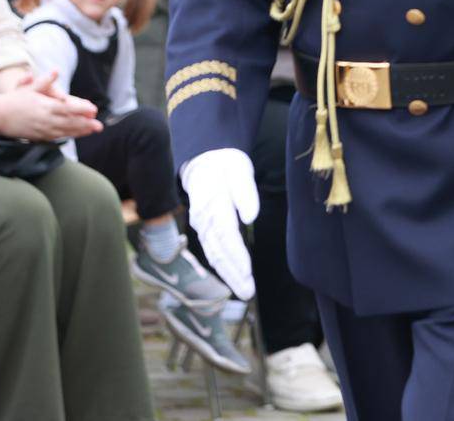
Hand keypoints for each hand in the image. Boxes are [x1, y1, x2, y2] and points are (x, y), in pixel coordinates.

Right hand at [0, 71, 101, 139]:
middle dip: (85, 124)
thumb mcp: (28, 87)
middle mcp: (45, 120)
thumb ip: (44, 81)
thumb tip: (56, 70)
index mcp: (44, 107)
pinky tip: (77, 134)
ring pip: (64, 131)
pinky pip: (56, 137)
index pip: (67, 108)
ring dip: (80, 131)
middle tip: (99, 125)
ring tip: (93, 130)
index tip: (93, 110)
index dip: (81, 110)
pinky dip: (68, 135)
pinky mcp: (38, 136)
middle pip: (69, 122)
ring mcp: (41, 129)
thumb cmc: (13, 100)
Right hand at [180, 148, 258, 299]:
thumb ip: (245, 192)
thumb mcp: (239, 169)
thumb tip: (251, 217)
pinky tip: (233, 279)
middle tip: (248, 292)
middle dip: (233, 274)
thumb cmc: (225, 164)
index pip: (226, 235)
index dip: (236, 256)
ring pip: (215, 255)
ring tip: (244, 291)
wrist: (204, 160)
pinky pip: (213, 251)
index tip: (248, 273)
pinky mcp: (205, 229)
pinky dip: (222, 267)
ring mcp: (202, 226)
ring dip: (229, 275)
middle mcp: (204, 219)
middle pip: (219, 251)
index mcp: (213, 204)